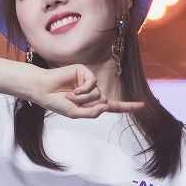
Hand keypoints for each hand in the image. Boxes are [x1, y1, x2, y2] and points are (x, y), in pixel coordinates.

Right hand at [30, 64, 144, 117]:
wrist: (43, 91)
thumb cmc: (56, 103)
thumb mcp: (75, 113)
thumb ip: (91, 113)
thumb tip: (106, 106)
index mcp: (92, 103)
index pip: (113, 106)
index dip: (127, 106)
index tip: (142, 105)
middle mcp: (93, 92)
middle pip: (104, 101)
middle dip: (90, 104)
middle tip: (74, 102)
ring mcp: (89, 81)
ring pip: (98, 93)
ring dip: (84, 98)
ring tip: (69, 96)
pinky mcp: (84, 72)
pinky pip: (92, 83)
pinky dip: (83, 89)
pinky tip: (72, 90)